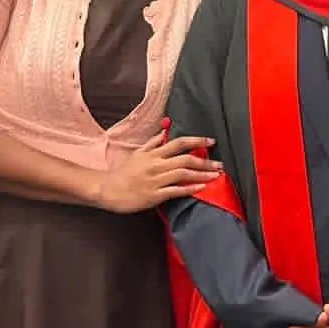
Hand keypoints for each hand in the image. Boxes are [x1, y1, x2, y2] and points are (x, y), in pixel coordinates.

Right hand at [97, 133, 221, 213]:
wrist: (109, 189)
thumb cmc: (124, 173)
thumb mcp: (138, 154)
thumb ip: (153, 144)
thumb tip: (164, 133)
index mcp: (153, 153)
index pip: (178, 142)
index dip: (196, 140)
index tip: (211, 141)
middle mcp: (156, 164)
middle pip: (185, 158)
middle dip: (205, 160)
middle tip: (220, 163)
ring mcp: (156, 180)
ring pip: (183, 173)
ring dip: (201, 174)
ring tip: (216, 175)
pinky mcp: (154, 194)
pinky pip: (175, 190)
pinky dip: (189, 188)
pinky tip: (201, 187)